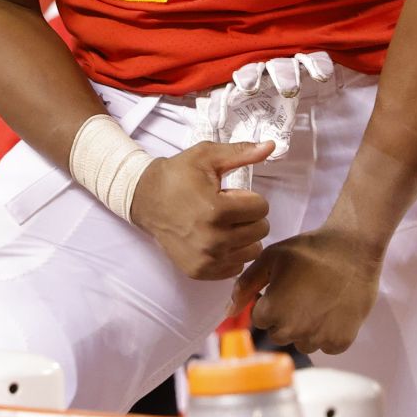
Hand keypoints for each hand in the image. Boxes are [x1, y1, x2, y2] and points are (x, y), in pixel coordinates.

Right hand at [130, 141, 273, 280]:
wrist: (144, 199)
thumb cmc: (177, 176)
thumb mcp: (207, 156)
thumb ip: (242, 152)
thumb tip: (271, 145)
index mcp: (217, 210)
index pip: (262, 208)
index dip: (249, 198)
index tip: (229, 195)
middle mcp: (213, 240)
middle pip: (260, 230)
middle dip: (248, 216)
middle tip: (226, 209)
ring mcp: (206, 259)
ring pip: (252, 250)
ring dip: (243, 236)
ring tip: (222, 224)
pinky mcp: (200, 271)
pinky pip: (236, 267)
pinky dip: (232, 253)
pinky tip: (216, 239)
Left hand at [230, 227, 386, 354]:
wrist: (352, 249)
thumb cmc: (310, 250)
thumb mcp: (270, 258)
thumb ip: (246, 285)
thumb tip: (229, 311)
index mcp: (272, 311)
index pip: (260, 319)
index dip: (270, 302)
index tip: (284, 288)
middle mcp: (293, 330)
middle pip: (279, 334)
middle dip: (285, 318)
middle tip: (302, 294)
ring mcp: (318, 338)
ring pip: (302, 343)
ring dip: (306, 329)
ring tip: (318, 302)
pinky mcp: (340, 341)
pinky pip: (326, 347)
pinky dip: (328, 334)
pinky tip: (332, 312)